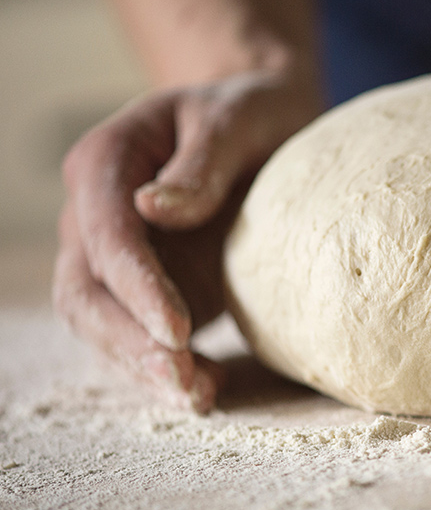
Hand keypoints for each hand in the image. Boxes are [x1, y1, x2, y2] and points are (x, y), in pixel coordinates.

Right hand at [54, 71, 322, 410]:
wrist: (264, 126)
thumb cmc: (251, 113)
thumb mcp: (236, 117)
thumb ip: (202, 161)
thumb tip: (154, 209)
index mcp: (106, 162)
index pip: (106, 237)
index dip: (136, 287)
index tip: (179, 329)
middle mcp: (98, 214)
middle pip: (86, 291)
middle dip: (129, 342)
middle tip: (183, 380)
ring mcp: (121, 257)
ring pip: (102, 324)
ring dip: (142, 367)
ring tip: (197, 396)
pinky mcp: (153, 287)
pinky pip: (142, 336)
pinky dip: (168, 368)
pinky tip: (207, 390)